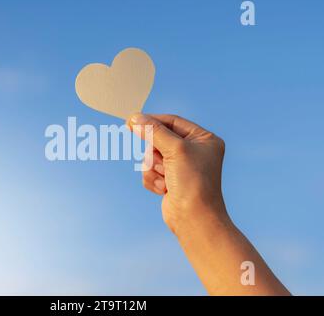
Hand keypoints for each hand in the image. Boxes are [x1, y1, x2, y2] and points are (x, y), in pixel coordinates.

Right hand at [127, 113, 227, 235]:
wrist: (193, 218)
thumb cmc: (193, 182)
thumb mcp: (175, 149)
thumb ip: (154, 131)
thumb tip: (136, 118)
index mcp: (204, 139)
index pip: (173, 122)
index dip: (152, 121)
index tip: (132, 121)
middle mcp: (194, 151)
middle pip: (159, 139)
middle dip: (155, 153)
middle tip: (161, 162)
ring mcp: (181, 167)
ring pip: (151, 157)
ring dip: (154, 168)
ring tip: (166, 179)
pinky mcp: (171, 180)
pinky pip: (150, 172)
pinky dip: (153, 180)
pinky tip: (164, 189)